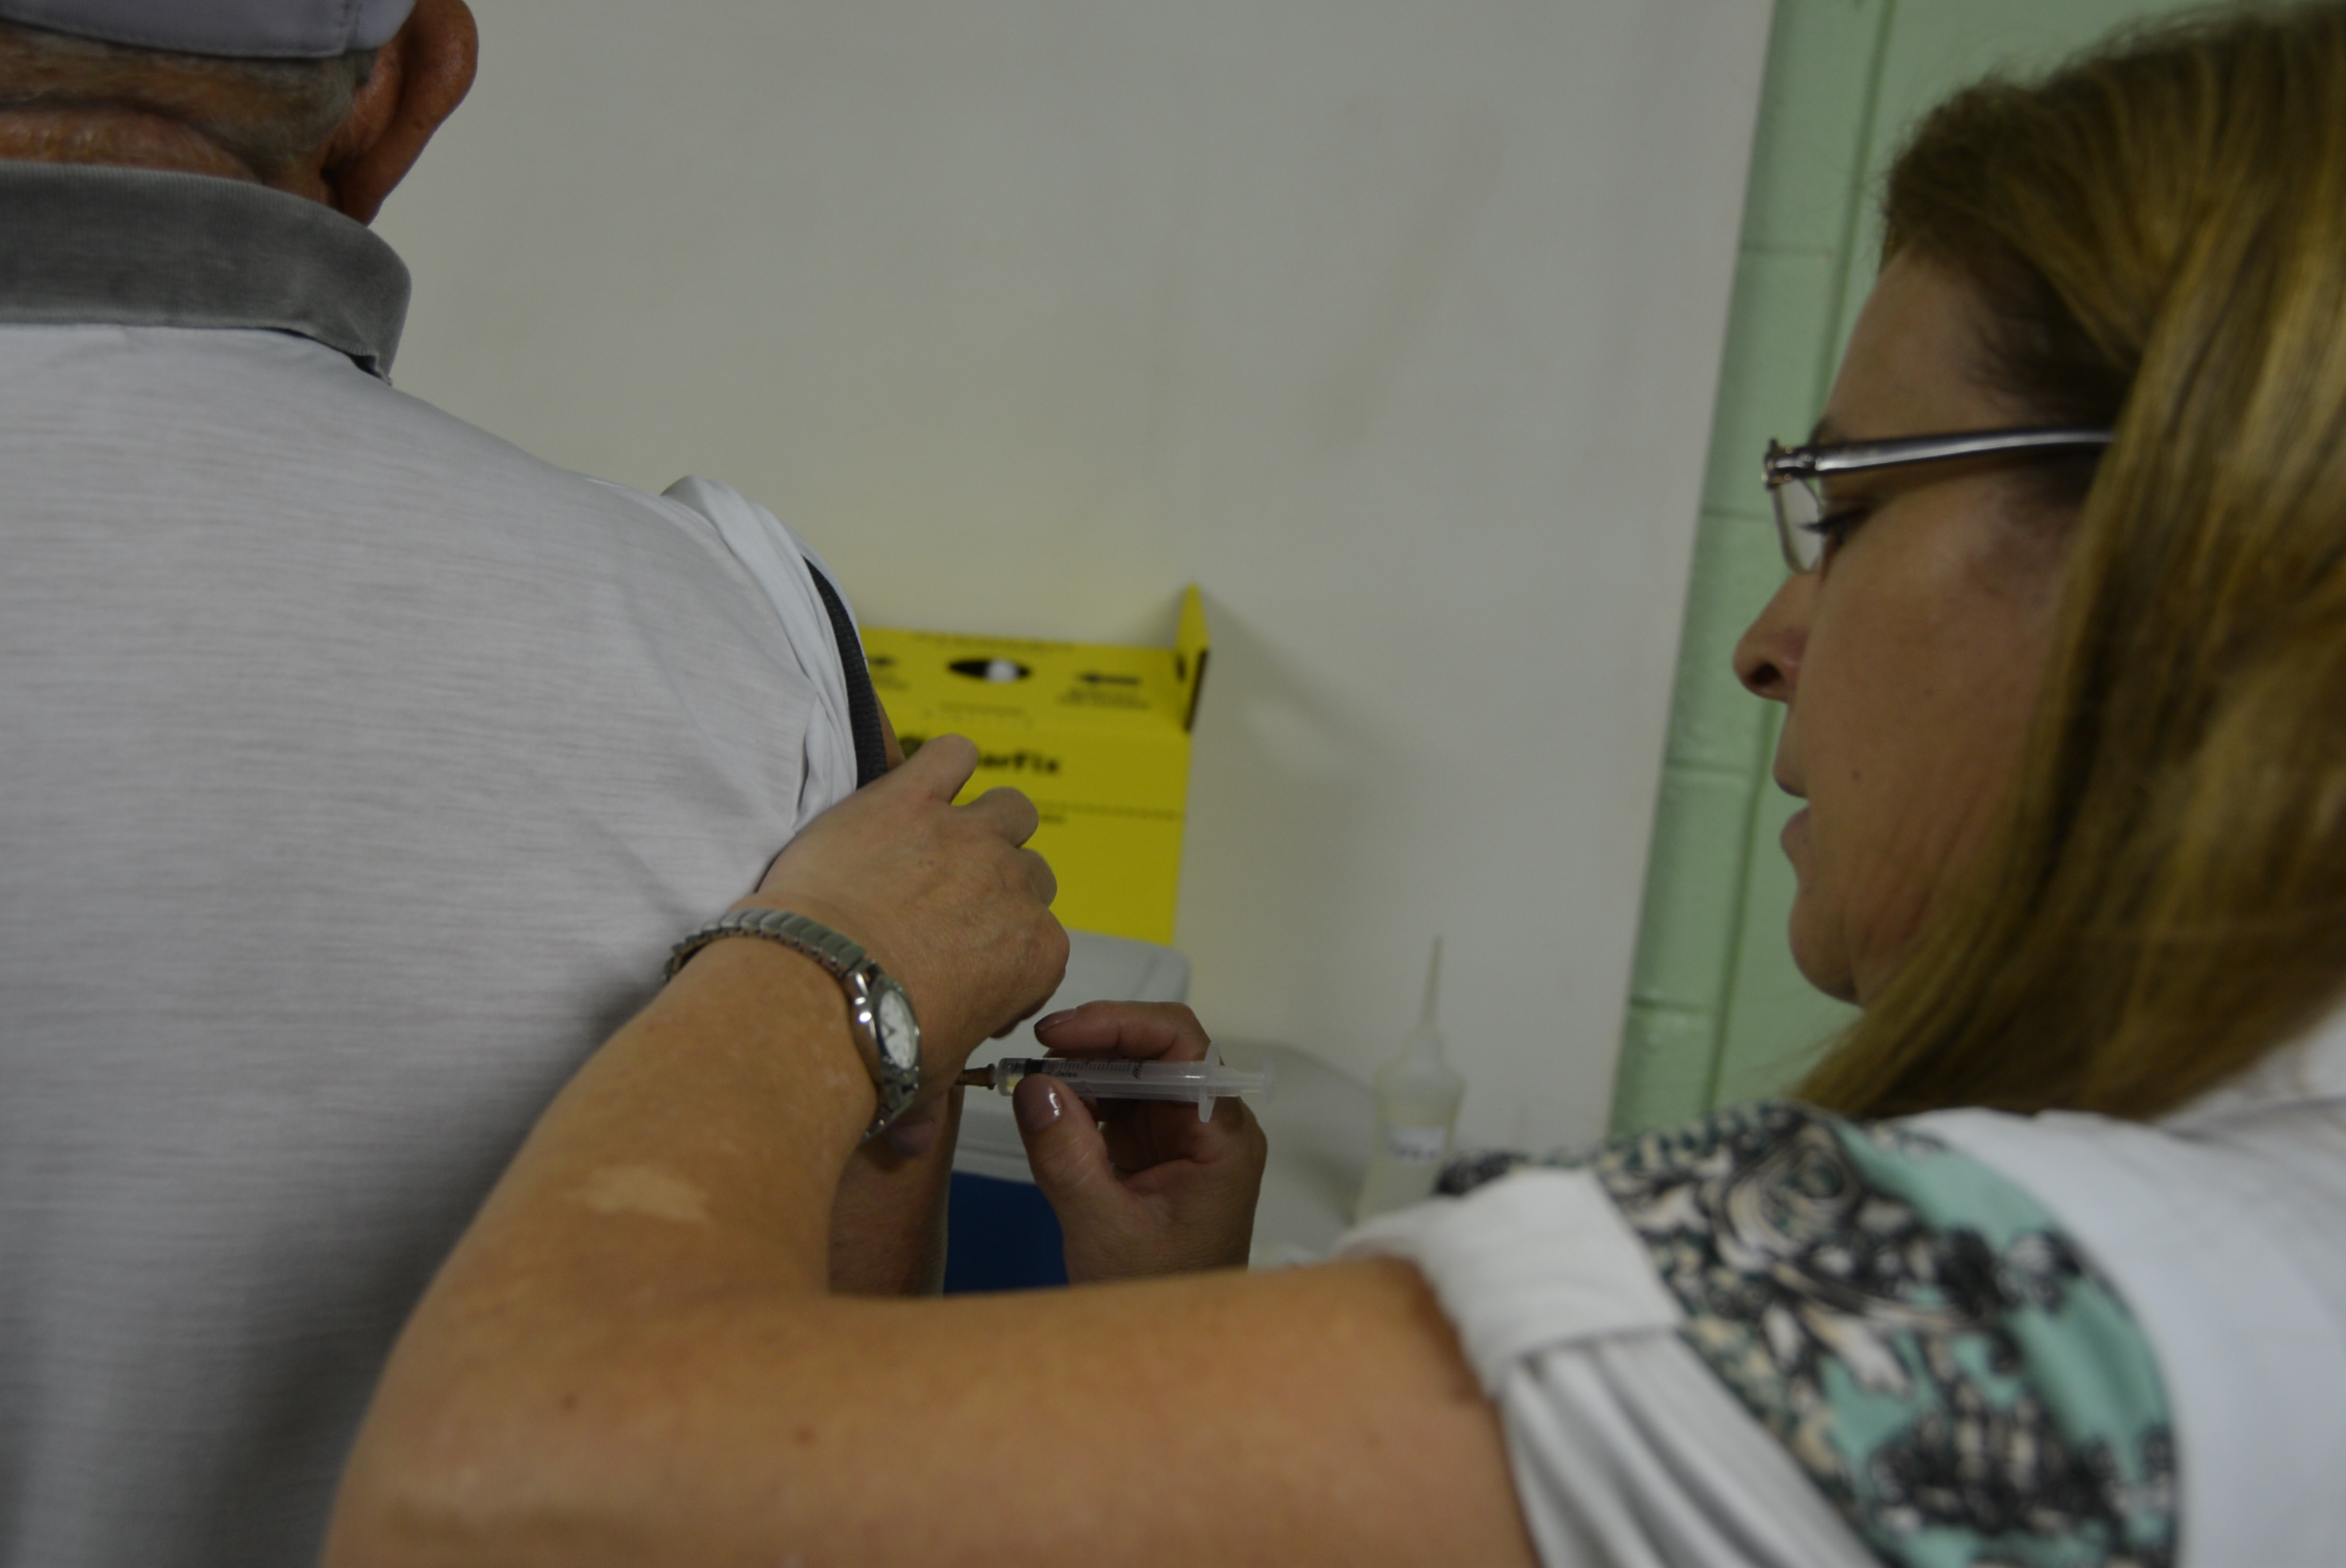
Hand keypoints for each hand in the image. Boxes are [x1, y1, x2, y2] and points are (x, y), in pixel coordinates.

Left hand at [749, 734, 1067, 1084]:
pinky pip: (951, 754)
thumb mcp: (918, 1085)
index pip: (1043, 944)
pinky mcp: (910, 797)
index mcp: (1036, 956)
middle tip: (945, 909)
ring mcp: (966, 836)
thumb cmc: (873, 1050)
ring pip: (1010, 808)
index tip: (966, 971)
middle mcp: (1014, 888)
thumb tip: (910, 1149)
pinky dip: (945, 761)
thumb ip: (926, 1109)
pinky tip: (922, 778)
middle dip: (998, 888)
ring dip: (985, 820)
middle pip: (1030, 873)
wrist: (811, 997)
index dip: (1005, 956)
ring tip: (940, 841)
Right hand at [1013, 1003, 1268, 1281]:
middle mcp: (1209, 1126)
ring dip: (1083, 1070)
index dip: (1121, 1025)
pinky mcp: (1155, 1151)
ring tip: (1034, 1084)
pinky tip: (1051, 1109)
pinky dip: (1082, 1100)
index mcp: (1220, 1137)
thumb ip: (1066, 1155)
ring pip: (1134, 1073)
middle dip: (1095, 1045)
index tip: (1061, 1034)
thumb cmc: (1152, 1297)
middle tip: (1034, 1054)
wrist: (1167, 1350)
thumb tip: (1034, 1085)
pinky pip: (1119, 1104)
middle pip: (1158, 1052)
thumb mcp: (1100, 1227)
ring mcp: (1181, 1137)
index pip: (1183, 1047)